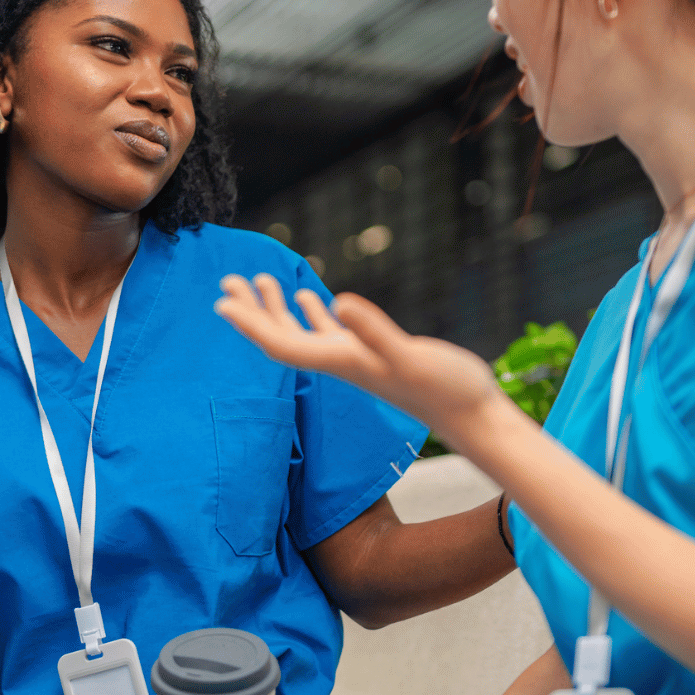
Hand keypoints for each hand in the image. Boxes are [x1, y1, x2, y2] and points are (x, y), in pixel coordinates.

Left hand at [215, 274, 504, 436]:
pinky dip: (316, 312)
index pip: (282, 344)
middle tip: (226, 281)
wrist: (472, 415)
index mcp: (341, 362)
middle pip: (282, 337)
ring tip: (258, 279)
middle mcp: (341, 363)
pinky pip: (333, 331)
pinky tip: (310, 296)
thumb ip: (375, 331)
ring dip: (277, 308)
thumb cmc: (446, 389)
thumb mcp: (410, 356)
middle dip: (253, 311)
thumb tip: (341, 303)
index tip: (222, 301)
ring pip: (304, 332)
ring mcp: (356, 359)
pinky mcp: (374, 355)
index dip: (251, 324)